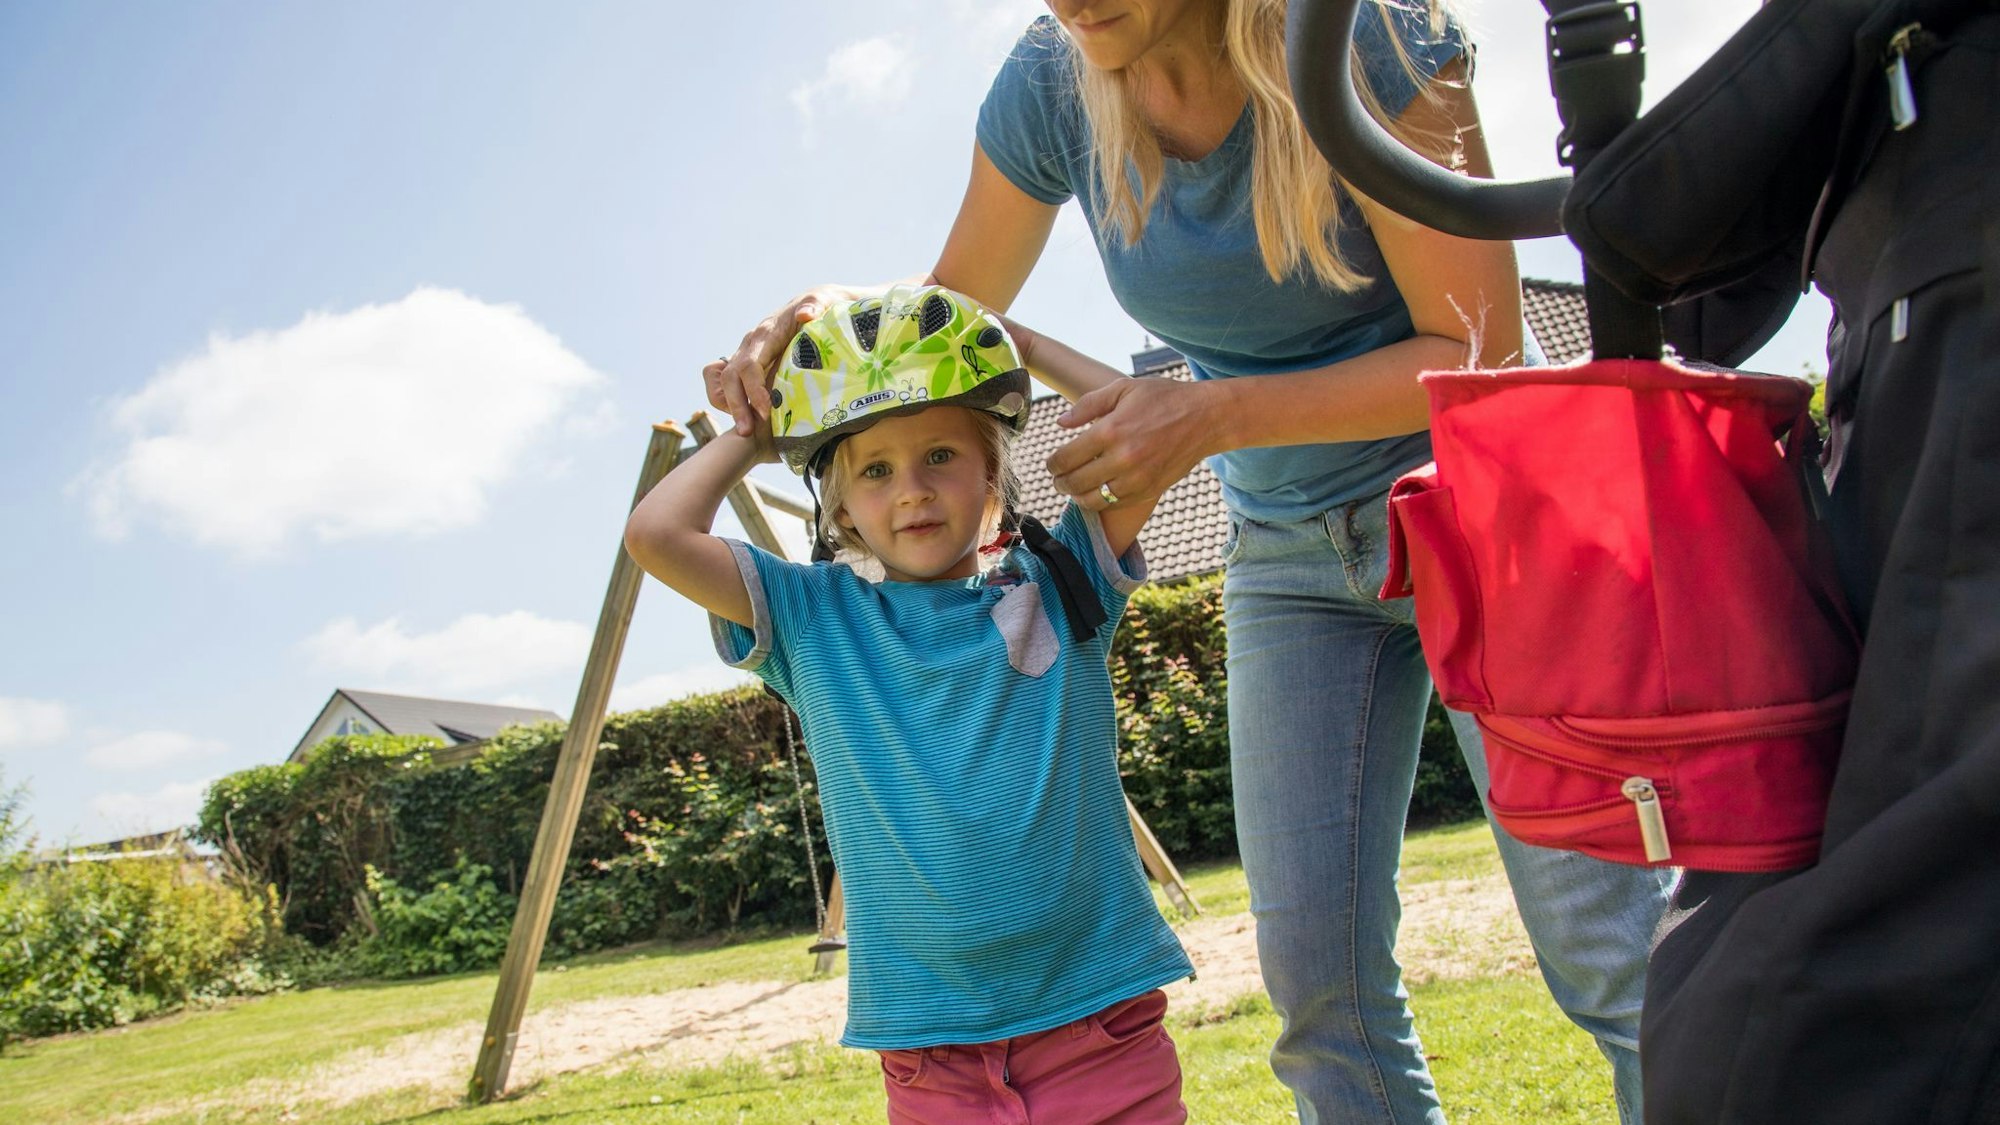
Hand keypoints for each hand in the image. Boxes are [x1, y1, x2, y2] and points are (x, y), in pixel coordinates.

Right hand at [710, 284, 859, 435]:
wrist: (814, 304)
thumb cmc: (822, 306)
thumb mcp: (823, 301)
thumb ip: (815, 305)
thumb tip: (806, 315)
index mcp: (766, 333)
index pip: (750, 365)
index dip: (754, 389)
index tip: (766, 411)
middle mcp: (750, 344)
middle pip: (731, 377)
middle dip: (737, 405)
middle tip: (748, 432)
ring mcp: (746, 353)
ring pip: (724, 382)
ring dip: (730, 406)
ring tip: (746, 430)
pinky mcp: (748, 363)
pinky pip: (725, 383)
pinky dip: (729, 401)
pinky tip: (747, 417)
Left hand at [1046, 378, 1218, 509]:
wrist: (1206, 418)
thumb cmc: (1163, 398)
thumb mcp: (1124, 389)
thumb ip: (1088, 405)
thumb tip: (1061, 423)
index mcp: (1112, 430)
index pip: (1066, 457)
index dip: (1053, 464)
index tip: (1052, 463)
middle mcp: (1123, 458)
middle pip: (1075, 482)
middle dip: (1060, 482)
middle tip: (1058, 479)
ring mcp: (1137, 478)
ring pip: (1093, 499)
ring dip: (1077, 497)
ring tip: (1073, 489)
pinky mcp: (1149, 490)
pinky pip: (1115, 505)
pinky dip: (1100, 503)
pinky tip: (1096, 493)